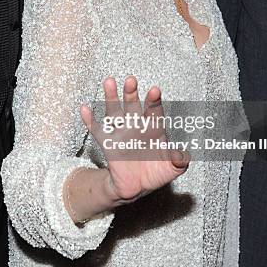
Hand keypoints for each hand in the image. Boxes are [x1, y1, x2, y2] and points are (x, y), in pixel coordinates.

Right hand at [80, 76, 189, 205]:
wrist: (139, 186)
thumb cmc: (157, 171)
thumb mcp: (173, 168)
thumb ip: (179, 160)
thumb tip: (182, 155)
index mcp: (154, 128)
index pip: (154, 111)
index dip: (154, 101)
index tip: (155, 90)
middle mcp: (136, 126)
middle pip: (133, 105)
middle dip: (132, 93)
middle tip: (131, 80)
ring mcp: (121, 133)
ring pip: (115, 112)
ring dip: (111, 97)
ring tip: (109, 82)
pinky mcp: (108, 144)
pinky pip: (97, 130)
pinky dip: (90, 120)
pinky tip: (85, 109)